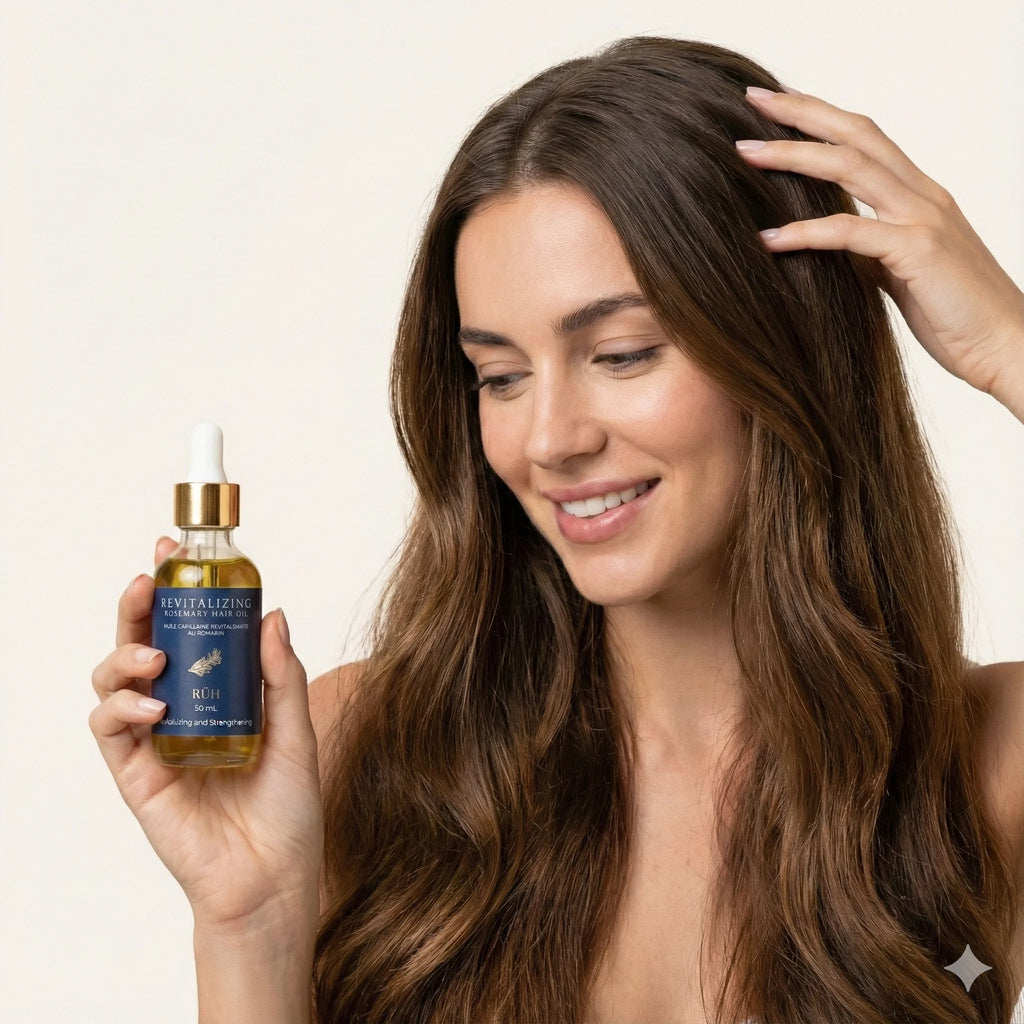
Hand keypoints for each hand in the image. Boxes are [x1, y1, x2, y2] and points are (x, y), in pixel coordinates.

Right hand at [89, 538, 323, 930]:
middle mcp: (181, 709)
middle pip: (143, 644)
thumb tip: (273, 612)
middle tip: (148, 577)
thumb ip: (280, 675)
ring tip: (154, 658)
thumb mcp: (296, 730)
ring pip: (114, 679)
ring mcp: (154, 740)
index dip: (179, 590)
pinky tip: (154, 706)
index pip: (190, 631)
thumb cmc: (288, 809)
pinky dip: (122, 707)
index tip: (178, 550)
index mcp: (218, 694)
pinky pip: (110, 728)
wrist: (273, 877)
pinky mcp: (136, 774)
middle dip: (138, 606)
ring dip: (125, 655)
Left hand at [735, 86, 1023, 402]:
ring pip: (850, 166)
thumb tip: (824, 246)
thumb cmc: (954, 316)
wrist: (1005, 346)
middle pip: (856, 134)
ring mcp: (923, 219)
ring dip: (793, 156)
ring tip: (746, 154)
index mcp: (919, 197)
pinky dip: (805, 232)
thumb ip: (866, 252)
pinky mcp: (918, 252)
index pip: (865, 139)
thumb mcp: (899, 275)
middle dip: (801, 114)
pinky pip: (850, 232)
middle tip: (753, 101)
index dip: (821, 118)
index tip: (776, 106)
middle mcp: (923, 196)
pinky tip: (769, 239)